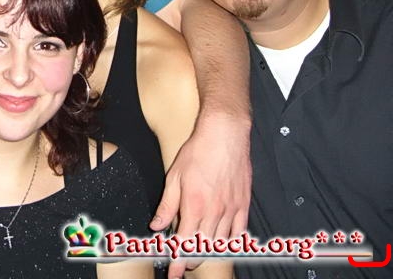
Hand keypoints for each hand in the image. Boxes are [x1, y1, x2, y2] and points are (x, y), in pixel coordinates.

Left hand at [150, 113, 250, 278]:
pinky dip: (231, 245)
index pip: (184, 244)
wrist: (226, 135)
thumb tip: (157, 226)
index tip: (173, 274)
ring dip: (209, 255)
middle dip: (191, 262)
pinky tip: (224, 247)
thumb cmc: (199, 152)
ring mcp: (232, 211)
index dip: (177, 263)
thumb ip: (167, 205)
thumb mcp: (174, 176)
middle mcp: (215, 213)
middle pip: (203, 249)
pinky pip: (239, 233)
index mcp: (194, 206)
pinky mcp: (244, 205)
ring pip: (221, 245)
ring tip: (198, 257)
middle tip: (182, 264)